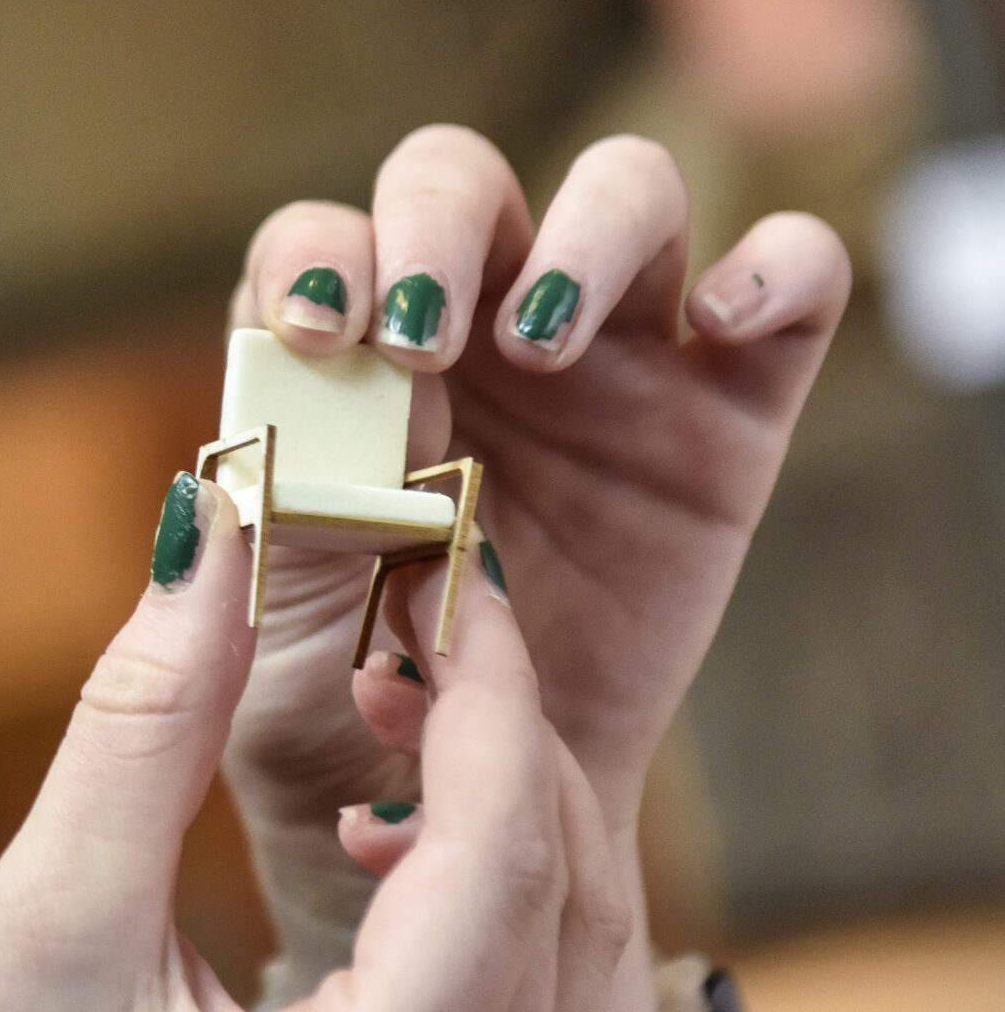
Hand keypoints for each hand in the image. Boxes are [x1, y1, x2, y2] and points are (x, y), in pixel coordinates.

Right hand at [0, 487, 628, 1011]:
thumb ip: (144, 722)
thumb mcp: (37, 925)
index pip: (496, 871)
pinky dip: (474, 899)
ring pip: (556, 970)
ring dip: (501, 818)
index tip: (448, 570)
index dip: (483, 698)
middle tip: (418, 609)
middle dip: (501, 743)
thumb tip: (219, 532)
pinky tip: (381, 827)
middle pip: (557, 916)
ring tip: (402, 702)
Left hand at [218, 126, 846, 1011]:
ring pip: (624, 193)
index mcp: (342, 371)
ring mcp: (607, 361)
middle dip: (434, 228)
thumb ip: (254, 548)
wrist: (464, 828)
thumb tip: (224, 476)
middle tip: (421, 338)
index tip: (319, 334)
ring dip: (587, 235)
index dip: (318, 259)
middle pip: (455, 182)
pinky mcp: (728, 416)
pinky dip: (779, 265)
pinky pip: (787, 282)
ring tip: (544, 343)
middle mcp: (471, 334)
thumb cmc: (333, 729)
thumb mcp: (270, 648)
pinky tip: (727, 318)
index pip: (320, 244)